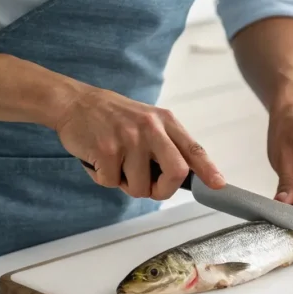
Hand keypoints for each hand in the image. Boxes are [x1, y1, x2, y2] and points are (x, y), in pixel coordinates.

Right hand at [52, 87, 225, 199]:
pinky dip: (104, 179)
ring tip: (116, 162)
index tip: (218, 185)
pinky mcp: (106, 150)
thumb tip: (183, 176)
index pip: (193, 148)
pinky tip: (99, 159)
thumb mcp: (147, 120)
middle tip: (151, 188)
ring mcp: (129, 139)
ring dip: (127, 184)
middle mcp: (150, 129)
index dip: (207, 170)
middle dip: (164, 190)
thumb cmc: (113, 116)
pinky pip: (112, 183)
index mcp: (165, 121)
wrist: (74, 102)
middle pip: (176, 173)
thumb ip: (166, 144)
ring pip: (140, 186)